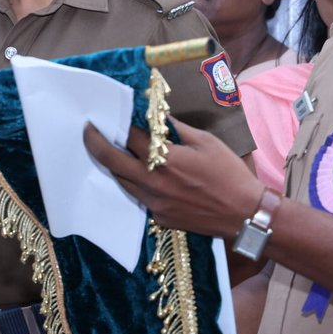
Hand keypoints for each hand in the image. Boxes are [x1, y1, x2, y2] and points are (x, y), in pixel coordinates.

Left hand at [83, 118, 266, 238]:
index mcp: (165, 160)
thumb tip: (159, 117)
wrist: (244, 214)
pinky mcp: (160, 218)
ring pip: (122, 182)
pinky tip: (138, 175)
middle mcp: (154, 182)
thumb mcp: (206, 142)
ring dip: (114, 166)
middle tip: (88, 132)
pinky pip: (139, 198)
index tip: (108, 115)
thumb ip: (178, 130)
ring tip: (111, 151)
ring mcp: (155, 203)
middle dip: (96, 145)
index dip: (118, 125)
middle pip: (113, 161)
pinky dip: (135, 184)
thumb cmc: (229, 174)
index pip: (131, 138)